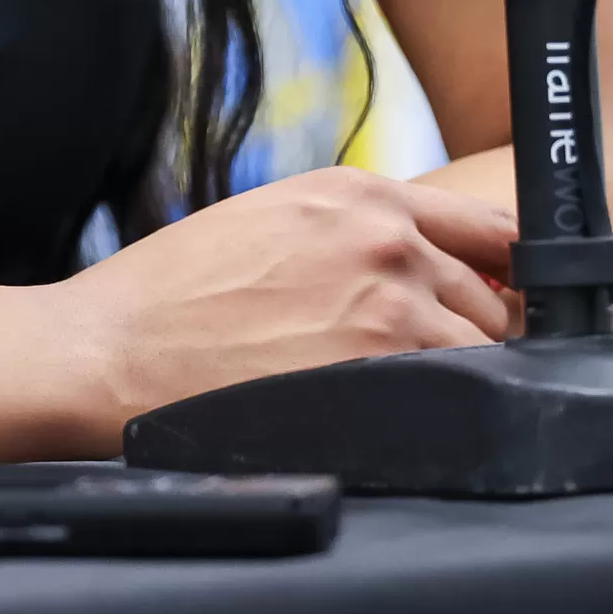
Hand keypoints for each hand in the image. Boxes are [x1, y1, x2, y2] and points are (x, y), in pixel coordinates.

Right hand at [45, 168, 517, 432]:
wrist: (107, 348)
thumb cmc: (174, 292)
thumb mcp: (274, 219)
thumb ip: (357, 231)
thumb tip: (429, 266)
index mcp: (360, 194)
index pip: (490, 227)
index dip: (504, 273)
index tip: (502, 302)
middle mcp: (386, 239)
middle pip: (493, 297)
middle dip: (476, 333)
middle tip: (427, 365)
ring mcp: (388, 308)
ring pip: (481, 353)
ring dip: (459, 379)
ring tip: (398, 397)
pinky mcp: (378, 374)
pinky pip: (455, 400)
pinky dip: (441, 414)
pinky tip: (389, 420)